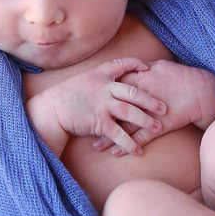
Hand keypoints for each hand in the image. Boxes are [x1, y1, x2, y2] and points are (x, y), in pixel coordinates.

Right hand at [39, 57, 168, 154]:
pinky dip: (130, 143)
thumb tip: (112, 78)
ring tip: (158, 128)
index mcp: (100, 74)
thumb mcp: (82, 79)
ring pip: (131, 111)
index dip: (136, 65)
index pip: (123, 64)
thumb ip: (99, 78)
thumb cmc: (65, 95)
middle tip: (165, 107)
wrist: (50, 109)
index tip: (148, 68)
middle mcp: (104, 87)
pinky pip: (119, 133)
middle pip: (134, 91)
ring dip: (146, 120)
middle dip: (151, 99)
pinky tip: (138, 151)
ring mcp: (102, 104)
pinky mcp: (98, 121)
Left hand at [92, 60, 214, 154]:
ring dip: (109, 136)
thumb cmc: (183, 77)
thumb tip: (131, 68)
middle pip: (114, 108)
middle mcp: (143, 95)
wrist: (204, 91)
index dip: (99, 95)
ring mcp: (151, 112)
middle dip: (98, 118)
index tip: (86, 102)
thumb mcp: (161, 67)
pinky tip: (117, 153)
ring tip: (95, 146)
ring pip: (124, 126)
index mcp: (142, 78)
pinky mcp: (161, 125)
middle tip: (83, 127)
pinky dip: (128, 145)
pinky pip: (141, 137)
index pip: (114, 87)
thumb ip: (143, 68)